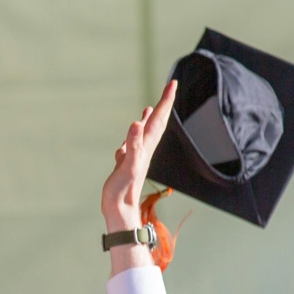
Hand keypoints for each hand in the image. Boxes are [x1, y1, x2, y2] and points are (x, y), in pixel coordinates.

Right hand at [101, 80, 176, 231]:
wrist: (120, 210)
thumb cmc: (123, 190)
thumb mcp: (127, 165)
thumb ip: (132, 145)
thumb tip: (136, 123)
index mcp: (146, 146)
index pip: (159, 118)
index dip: (166, 100)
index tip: (173, 83)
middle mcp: (144, 148)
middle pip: (157, 122)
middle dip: (164, 104)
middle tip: (170, 86)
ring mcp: (136, 155)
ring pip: (146, 131)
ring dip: (151, 117)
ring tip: (153, 106)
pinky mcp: (127, 162)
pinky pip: (134, 142)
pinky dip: (135, 132)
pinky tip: (133, 131)